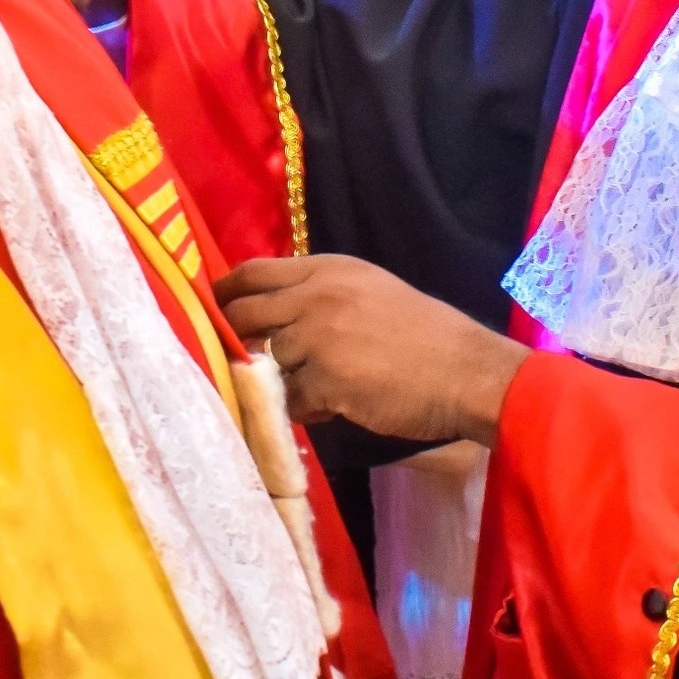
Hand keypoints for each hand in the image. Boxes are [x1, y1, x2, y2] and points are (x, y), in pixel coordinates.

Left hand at [215, 255, 528, 445]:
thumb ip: (321, 295)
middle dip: (233, 338)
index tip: (211, 308)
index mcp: (328, 270)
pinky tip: (331, 408)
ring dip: (276, 380)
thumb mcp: (371, 291)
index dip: (225, 292)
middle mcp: (316, 297)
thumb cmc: (427, 334)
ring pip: (266, 362)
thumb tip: (274, 314)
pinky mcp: (324, 383)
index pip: (253, 272)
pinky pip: (291, 400)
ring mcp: (317, 340)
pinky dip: (304, 409)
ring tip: (306, 389)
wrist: (467, 372)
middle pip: (244, 315)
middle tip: (234, 358)